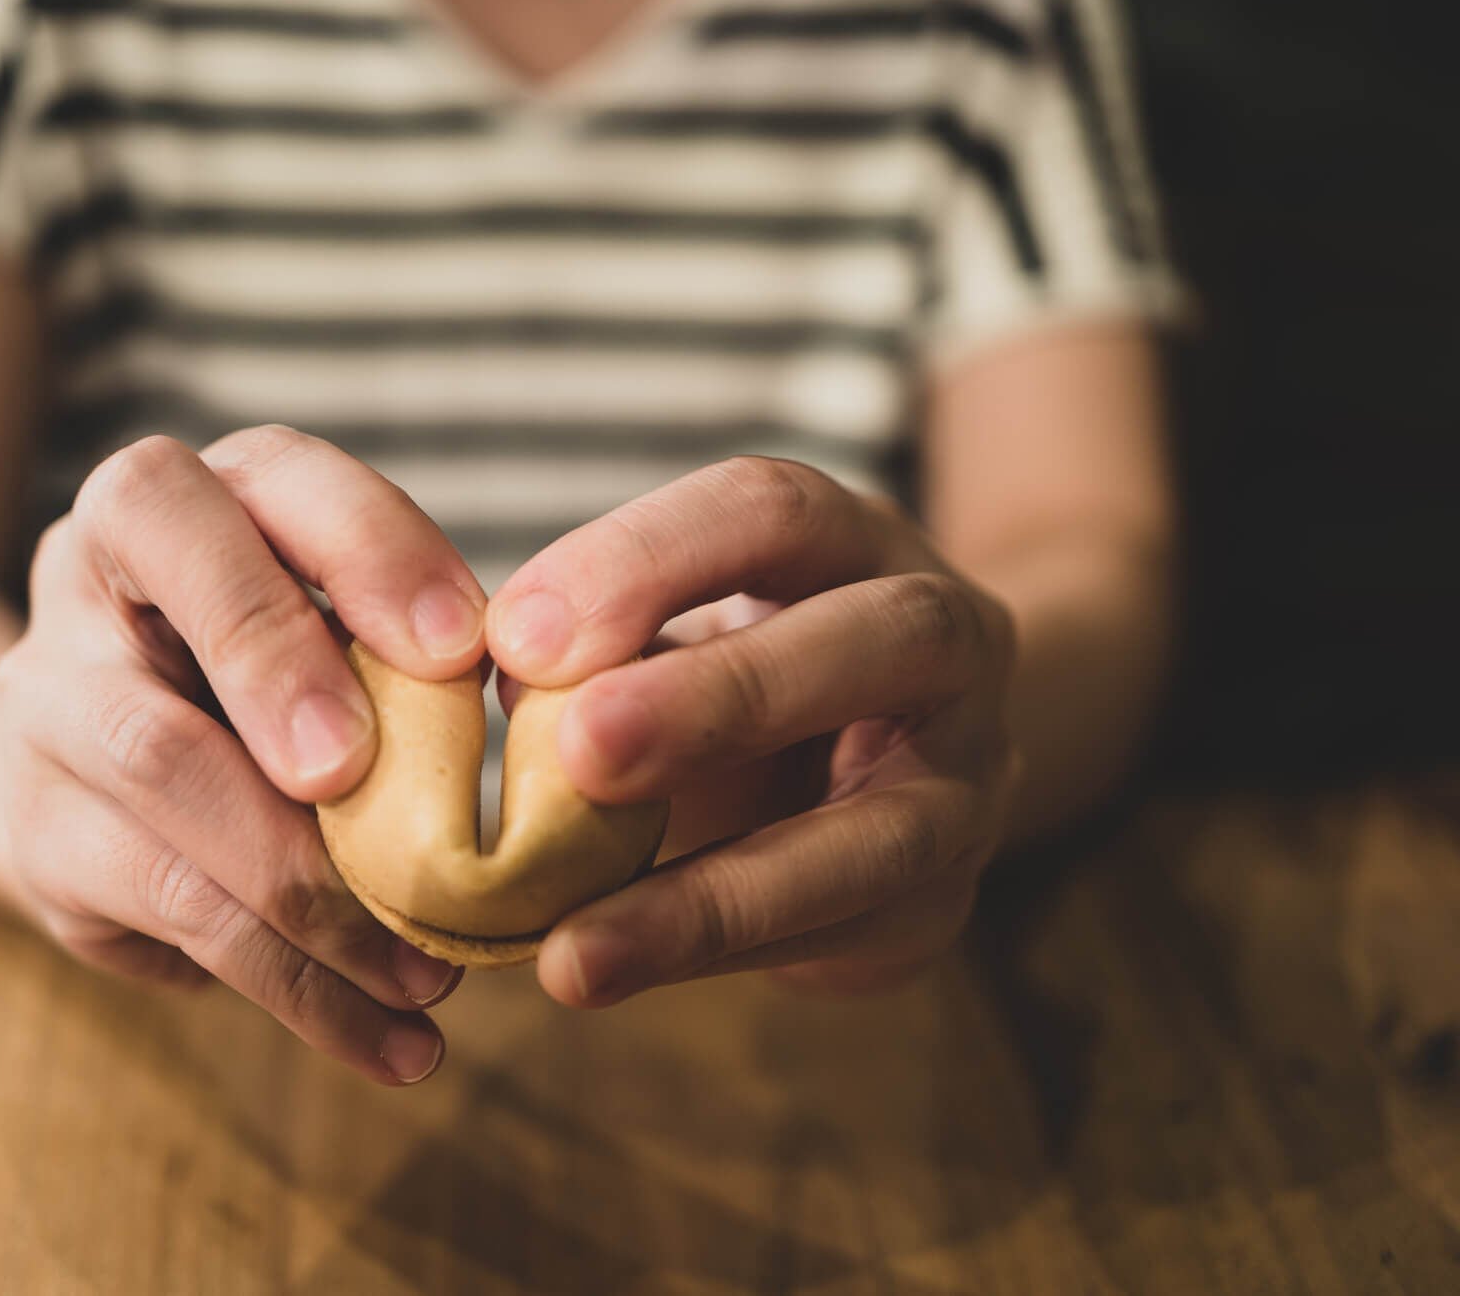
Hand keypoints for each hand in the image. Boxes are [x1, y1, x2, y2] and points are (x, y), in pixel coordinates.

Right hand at [0, 427, 487, 1082]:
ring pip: (162, 769)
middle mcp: (96, 577)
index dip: (368, 550)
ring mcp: (49, 704)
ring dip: (311, 883)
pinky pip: (171, 912)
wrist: (92, 770)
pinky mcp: (43, 837)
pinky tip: (392, 1039)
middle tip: (371, 779)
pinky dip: (297, 988)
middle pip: (183, 600)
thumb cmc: (267, 681)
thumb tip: (553, 733)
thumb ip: (406, 656)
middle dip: (287, 676)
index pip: (271, 476)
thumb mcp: (330, 633)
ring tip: (434, 969)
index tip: (459, 649)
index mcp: (193, 499)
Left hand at [485, 457, 1018, 1005]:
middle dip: (719, 698)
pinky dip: (722, 955)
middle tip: (578, 748)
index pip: (770, 510)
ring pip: (882, 830)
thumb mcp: (680, 631)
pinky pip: (851, 933)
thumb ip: (606, 647)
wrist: (888, 759)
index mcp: (854, 541)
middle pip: (874, 640)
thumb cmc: (741, 674)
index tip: (515, 635)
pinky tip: (612, 969)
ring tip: (576, 950)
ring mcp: (971, 774)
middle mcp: (945, 637)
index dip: (646, 561)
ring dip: (717, 893)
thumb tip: (507, 676)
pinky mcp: (949, 897)